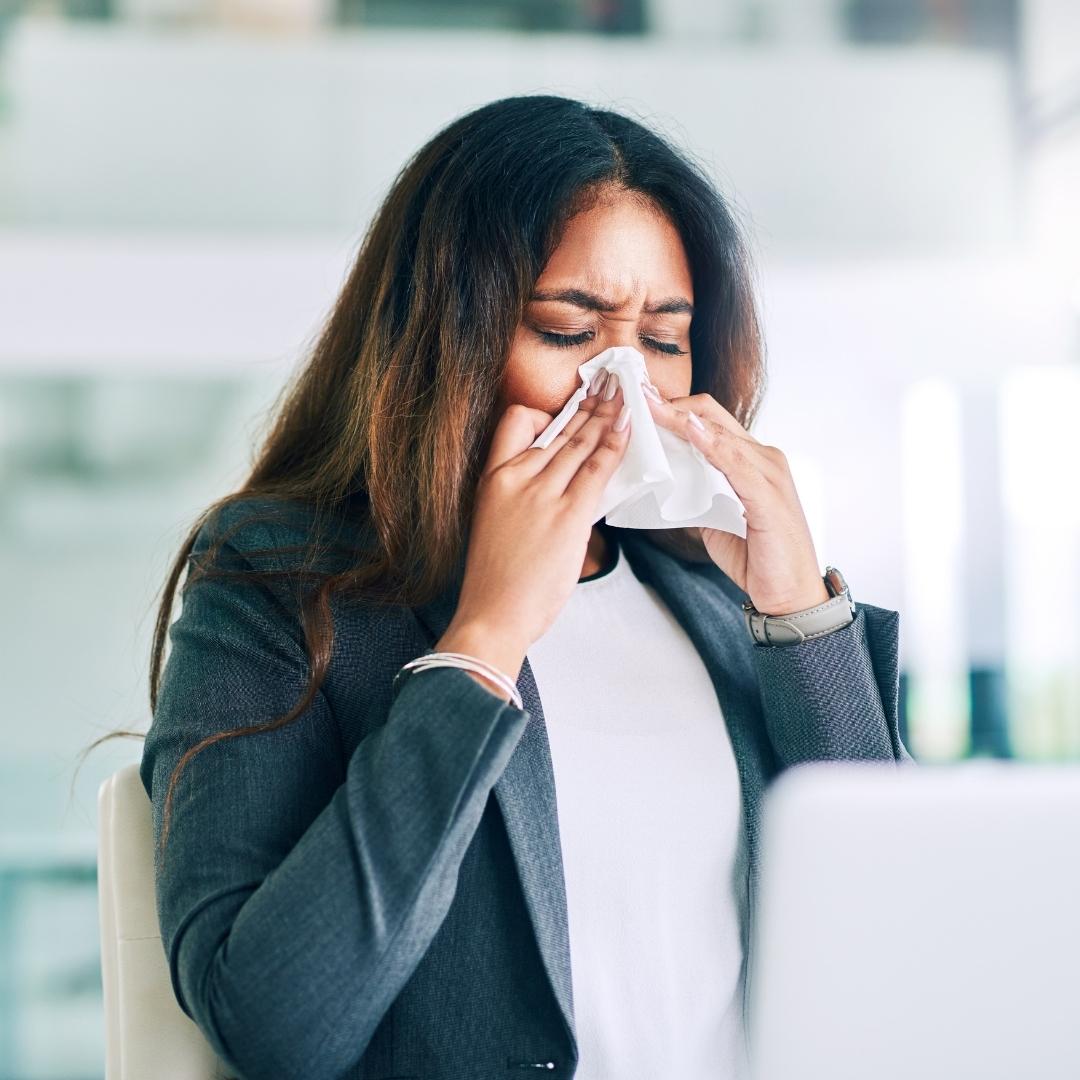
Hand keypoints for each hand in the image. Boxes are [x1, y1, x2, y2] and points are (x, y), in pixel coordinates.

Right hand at [439, 379, 631, 684]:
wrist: (493, 615)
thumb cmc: (496, 582)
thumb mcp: (495, 526)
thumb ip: (524, 499)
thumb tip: (561, 489)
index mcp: (492, 479)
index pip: (517, 423)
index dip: (547, 412)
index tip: (569, 408)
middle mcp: (515, 478)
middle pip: (558, 428)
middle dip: (590, 403)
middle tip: (611, 383)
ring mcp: (541, 494)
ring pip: (580, 442)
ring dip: (607, 415)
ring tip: (626, 396)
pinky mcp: (568, 515)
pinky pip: (597, 469)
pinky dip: (615, 445)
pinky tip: (628, 429)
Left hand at [642, 381, 828, 615]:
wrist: (789, 595)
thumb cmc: (757, 557)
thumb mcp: (715, 517)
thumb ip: (696, 492)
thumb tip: (663, 480)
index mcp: (748, 461)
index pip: (707, 420)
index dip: (671, 408)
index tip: (638, 399)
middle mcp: (762, 459)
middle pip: (711, 415)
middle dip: (669, 404)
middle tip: (635, 395)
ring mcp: (768, 474)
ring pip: (720, 433)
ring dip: (680, 418)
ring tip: (648, 406)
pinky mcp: (770, 496)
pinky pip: (737, 462)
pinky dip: (713, 444)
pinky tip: (690, 432)